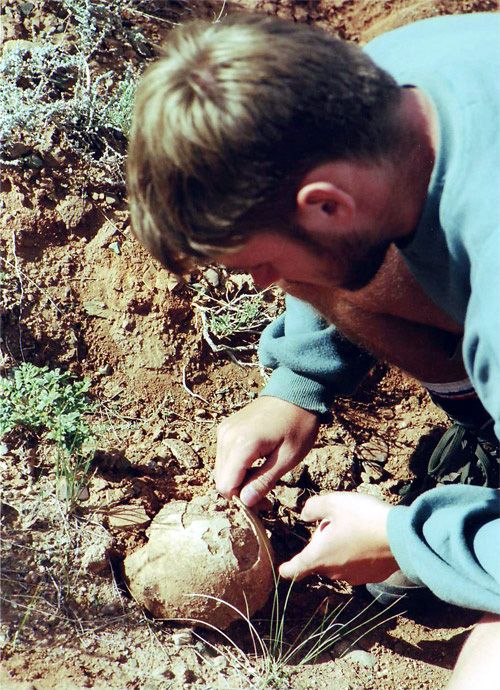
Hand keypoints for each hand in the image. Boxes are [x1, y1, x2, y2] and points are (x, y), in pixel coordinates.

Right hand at [215, 396, 319, 506]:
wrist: (296, 392)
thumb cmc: (298, 424)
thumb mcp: (287, 458)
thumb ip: (263, 481)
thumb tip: (246, 503)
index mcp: (241, 444)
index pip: (226, 486)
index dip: (242, 500)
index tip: (263, 503)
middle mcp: (226, 437)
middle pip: (221, 480)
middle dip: (240, 492)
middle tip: (266, 496)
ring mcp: (224, 430)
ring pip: (222, 470)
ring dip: (239, 480)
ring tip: (263, 479)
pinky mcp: (226, 428)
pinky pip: (225, 457)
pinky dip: (237, 467)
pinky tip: (256, 465)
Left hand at [279, 492, 398, 584]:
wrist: (401, 537)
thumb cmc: (363, 518)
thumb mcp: (333, 502)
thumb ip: (313, 507)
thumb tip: (304, 514)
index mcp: (319, 556)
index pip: (294, 570)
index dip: (286, 569)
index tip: (282, 568)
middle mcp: (333, 572)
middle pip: (319, 560)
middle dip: (322, 545)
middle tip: (335, 524)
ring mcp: (353, 577)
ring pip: (338, 563)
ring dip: (340, 550)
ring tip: (356, 529)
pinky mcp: (370, 577)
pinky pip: (357, 566)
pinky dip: (357, 555)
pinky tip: (369, 540)